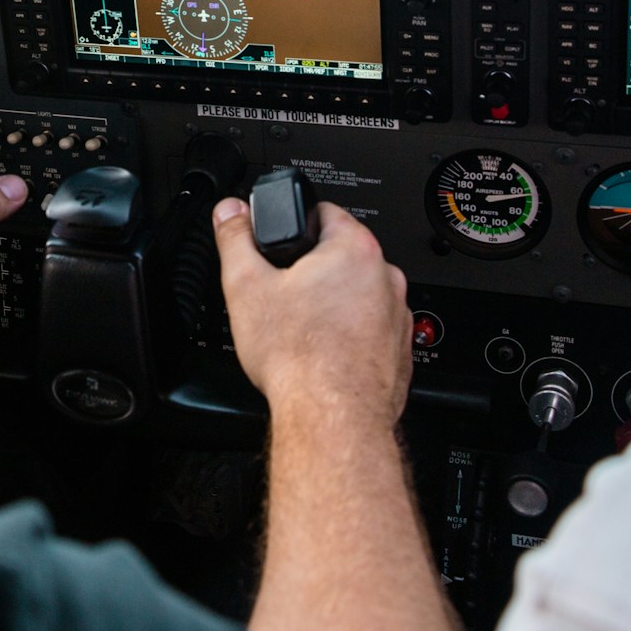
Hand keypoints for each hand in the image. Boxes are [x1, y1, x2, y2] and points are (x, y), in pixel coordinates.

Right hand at [213, 196, 412, 429]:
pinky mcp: (399, 351)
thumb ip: (235, 239)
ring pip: (357, 297)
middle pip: (341, 257)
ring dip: (332, 306)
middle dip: (312, 272)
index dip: (294, 228)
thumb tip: (231, 212)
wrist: (332, 418)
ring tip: (302, 331)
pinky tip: (323, 355)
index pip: (324, 212)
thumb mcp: (246, 286)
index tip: (280, 249)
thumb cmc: (299, 357)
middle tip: (284, 297)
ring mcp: (397, 316)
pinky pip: (370, 332)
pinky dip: (349, 338)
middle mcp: (386, 278)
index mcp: (355, 249)